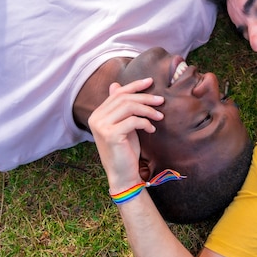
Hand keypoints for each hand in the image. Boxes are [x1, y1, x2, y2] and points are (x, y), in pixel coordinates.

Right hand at [88, 78, 163, 192]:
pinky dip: (146, 123)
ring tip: (160, 116)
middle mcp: (95, 118)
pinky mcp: (110, 134)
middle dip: (145, 98)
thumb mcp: (124, 125)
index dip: (134, 85)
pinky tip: (152, 130)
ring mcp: (101, 126)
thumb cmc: (125, 150)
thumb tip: (115, 84)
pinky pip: (133, 120)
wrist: (122, 175)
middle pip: (124, 98)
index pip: (117, 93)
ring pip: (129, 107)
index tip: (150, 81)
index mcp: (97, 114)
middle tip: (161, 101)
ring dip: (148, 110)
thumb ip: (120, 108)